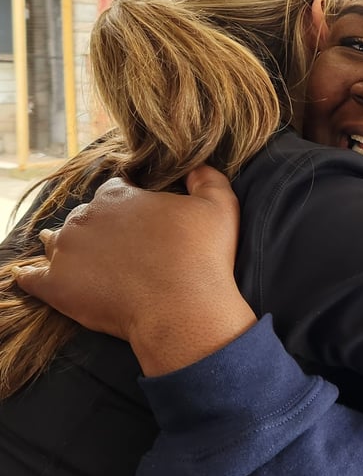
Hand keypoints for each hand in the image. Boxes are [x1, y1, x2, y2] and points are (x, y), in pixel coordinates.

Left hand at [14, 166, 255, 375]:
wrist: (183, 310)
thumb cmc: (203, 256)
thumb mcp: (220, 205)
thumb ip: (208, 177)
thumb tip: (197, 166)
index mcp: (118, 196)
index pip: (116, 190)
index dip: (130, 202)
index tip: (143, 219)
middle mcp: (84, 218)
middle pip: (85, 216)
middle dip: (100, 227)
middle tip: (122, 247)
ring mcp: (65, 253)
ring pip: (56, 242)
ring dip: (66, 246)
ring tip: (79, 257)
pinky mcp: (55, 287)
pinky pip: (31, 278)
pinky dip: (30, 276)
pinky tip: (30, 276)